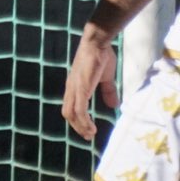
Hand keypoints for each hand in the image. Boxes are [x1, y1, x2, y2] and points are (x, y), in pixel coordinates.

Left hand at [62, 26, 117, 141]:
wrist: (97, 44)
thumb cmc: (100, 58)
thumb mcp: (105, 78)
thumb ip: (107, 91)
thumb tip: (113, 106)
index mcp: (75, 86)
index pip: (70, 107)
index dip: (76, 120)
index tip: (86, 130)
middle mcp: (71, 88)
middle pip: (67, 112)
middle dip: (76, 127)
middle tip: (87, 136)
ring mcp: (75, 88)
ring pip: (71, 113)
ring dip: (80, 126)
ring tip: (90, 135)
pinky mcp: (81, 87)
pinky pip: (79, 108)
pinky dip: (84, 120)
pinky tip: (91, 127)